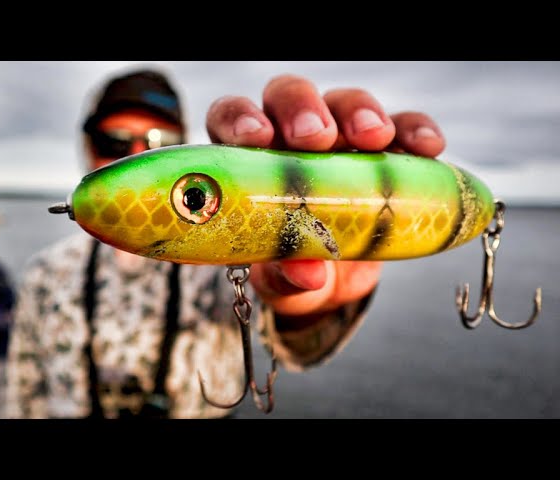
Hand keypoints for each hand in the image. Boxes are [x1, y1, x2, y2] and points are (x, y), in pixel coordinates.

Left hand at [206, 74, 445, 319]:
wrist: (331, 282)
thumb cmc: (289, 270)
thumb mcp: (281, 281)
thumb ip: (283, 276)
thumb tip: (307, 273)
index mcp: (248, 162)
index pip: (232, 120)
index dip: (240, 119)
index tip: (257, 138)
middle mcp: (288, 140)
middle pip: (287, 97)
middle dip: (302, 108)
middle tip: (317, 137)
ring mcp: (338, 141)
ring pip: (343, 101)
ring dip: (359, 111)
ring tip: (376, 138)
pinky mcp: (384, 153)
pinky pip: (403, 126)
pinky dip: (415, 131)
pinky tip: (428, 148)